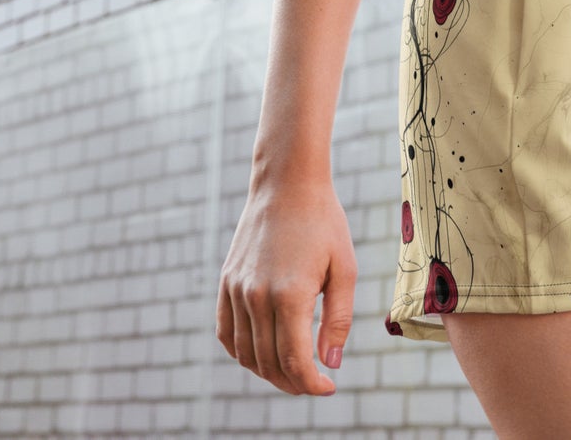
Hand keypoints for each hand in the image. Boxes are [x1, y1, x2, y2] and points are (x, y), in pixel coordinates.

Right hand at [216, 176, 355, 395]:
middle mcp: (256, 296)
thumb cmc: (323, 222)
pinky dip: (240, 352)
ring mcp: (237, 289)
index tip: (328, 387)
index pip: (294, 361)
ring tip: (291, 371)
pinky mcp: (226, 280)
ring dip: (267, 372)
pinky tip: (260, 353)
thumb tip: (330, 364)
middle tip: (313, 382)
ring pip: (245, 353)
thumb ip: (339, 319)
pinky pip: (225, 332)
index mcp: (289, 295)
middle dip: (293, 382)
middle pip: (269, 363)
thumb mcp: (344, 268)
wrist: (287, 182)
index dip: (311, 384)